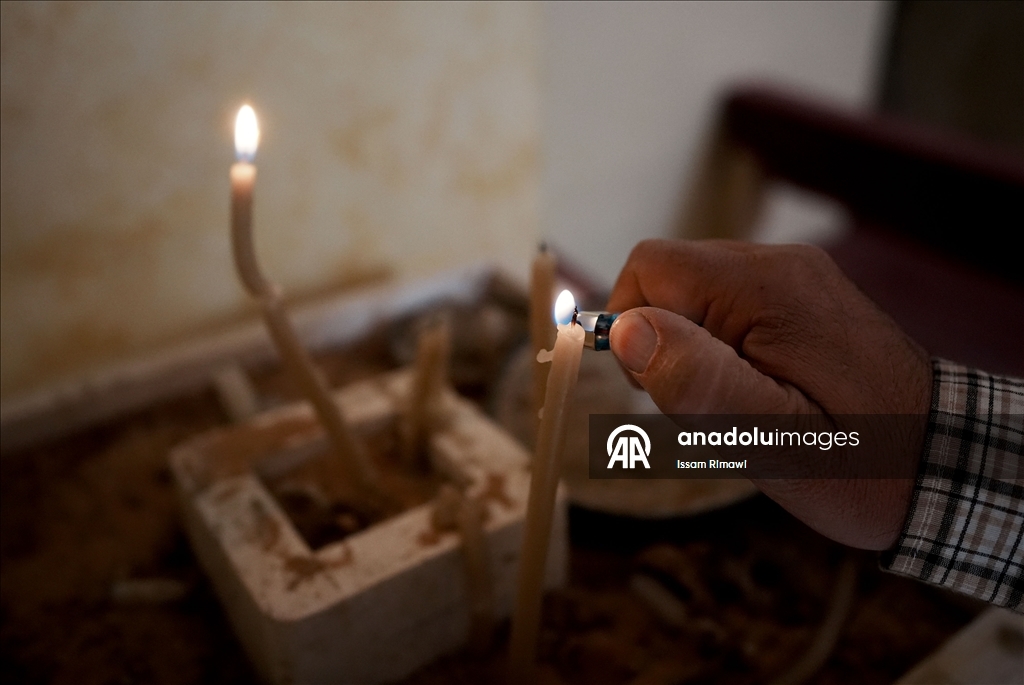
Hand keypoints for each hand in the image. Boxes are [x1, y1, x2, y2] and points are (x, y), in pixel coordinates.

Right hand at [606, 239, 931, 549]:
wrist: (945, 463)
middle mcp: (780, 265)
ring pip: (694, 293)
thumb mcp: (770, 438)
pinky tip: (753, 389)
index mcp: (766, 289)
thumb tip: (624, 330)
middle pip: (668, 277)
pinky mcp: (802, 296)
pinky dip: (719, 346)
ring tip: (737, 404)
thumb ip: (697, 380)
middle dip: (662, 342)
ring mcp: (795, 277)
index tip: (660, 387)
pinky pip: (728, 304)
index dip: (630, 326)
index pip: (650, 268)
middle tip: (705, 406)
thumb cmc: (861, 462)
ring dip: (691, 348)